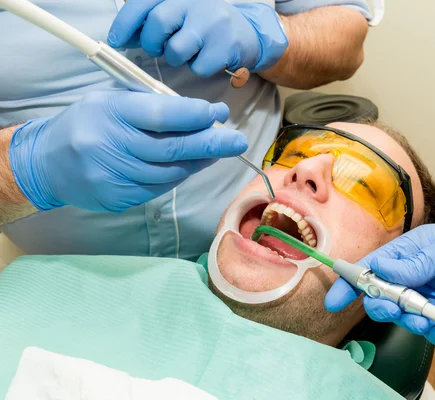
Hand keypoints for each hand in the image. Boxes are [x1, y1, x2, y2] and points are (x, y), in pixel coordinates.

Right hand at [9, 91, 247, 212]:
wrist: (46, 162)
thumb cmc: (87, 124)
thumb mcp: (113, 102)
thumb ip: (155, 106)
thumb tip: (205, 114)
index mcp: (110, 113)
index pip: (161, 115)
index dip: (194, 116)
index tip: (218, 114)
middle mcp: (110, 146)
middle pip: (172, 148)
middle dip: (211, 143)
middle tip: (238, 141)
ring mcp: (114, 176)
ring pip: (170, 171)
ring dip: (198, 161)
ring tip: (215, 150)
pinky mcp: (118, 198)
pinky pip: (159, 187)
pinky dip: (179, 174)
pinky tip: (190, 164)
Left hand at [107, 0, 287, 76]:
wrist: (250, 32)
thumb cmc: (206, 24)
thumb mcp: (180, 12)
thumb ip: (154, 19)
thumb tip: (123, 36)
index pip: (143, 3)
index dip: (125, 23)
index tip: (116, 40)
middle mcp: (195, 1)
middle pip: (157, 24)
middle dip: (152, 43)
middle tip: (158, 50)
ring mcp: (212, 22)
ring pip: (176, 50)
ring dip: (176, 59)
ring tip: (188, 53)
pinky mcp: (225, 45)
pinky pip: (198, 67)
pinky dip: (199, 69)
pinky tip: (207, 59)